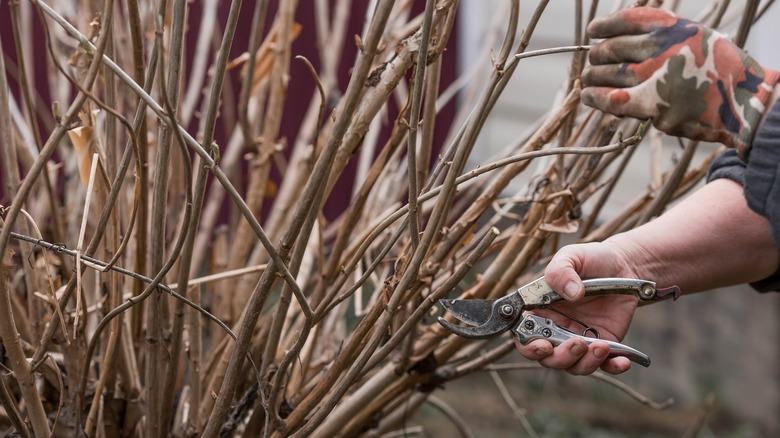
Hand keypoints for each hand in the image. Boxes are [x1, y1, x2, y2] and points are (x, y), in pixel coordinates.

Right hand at [514, 242, 641, 374]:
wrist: (624, 265)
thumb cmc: (591, 260)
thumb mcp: (572, 256)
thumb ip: (561, 271)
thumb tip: (571, 293)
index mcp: (541, 311)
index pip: (525, 336)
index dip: (529, 346)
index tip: (543, 345)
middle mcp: (557, 329)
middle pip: (549, 358)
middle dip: (560, 357)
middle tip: (577, 343)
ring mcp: (580, 338)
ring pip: (574, 365)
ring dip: (585, 362)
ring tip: (601, 346)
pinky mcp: (604, 344)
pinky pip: (605, 365)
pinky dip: (612, 368)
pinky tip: (621, 361)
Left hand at [581, 7, 778, 157]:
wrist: (746, 103)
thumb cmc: (722, 72)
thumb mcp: (698, 39)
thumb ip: (667, 39)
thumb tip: (628, 42)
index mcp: (675, 29)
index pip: (629, 20)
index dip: (606, 25)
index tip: (593, 30)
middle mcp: (663, 48)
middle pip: (615, 48)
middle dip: (599, 54)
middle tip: (592, 60)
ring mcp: (657, 77)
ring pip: (610, 73)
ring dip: (593, 75)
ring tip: (586, 77)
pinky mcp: (653, 104)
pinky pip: (614, 99)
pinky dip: (596, 97)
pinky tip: (588, 95)